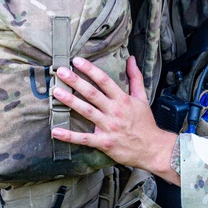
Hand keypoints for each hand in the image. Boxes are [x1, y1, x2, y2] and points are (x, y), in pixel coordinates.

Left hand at [51, 56, 179, 185]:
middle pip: (92, 93)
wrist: (152, 148)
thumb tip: (131, 59)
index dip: (90, 69)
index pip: (104, 80)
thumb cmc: (145, 123)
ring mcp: (108, 127)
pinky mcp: (104, 143)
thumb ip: (135, 78)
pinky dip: (69, 136)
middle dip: (76, 81)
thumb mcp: (142, 98)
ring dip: (70, 101)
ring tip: (56, 92)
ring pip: (87, 112)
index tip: (77, 61)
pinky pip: (84, 139)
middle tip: (61, 72)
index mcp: (123, 99)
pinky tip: (55, 131)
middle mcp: (114, 111)